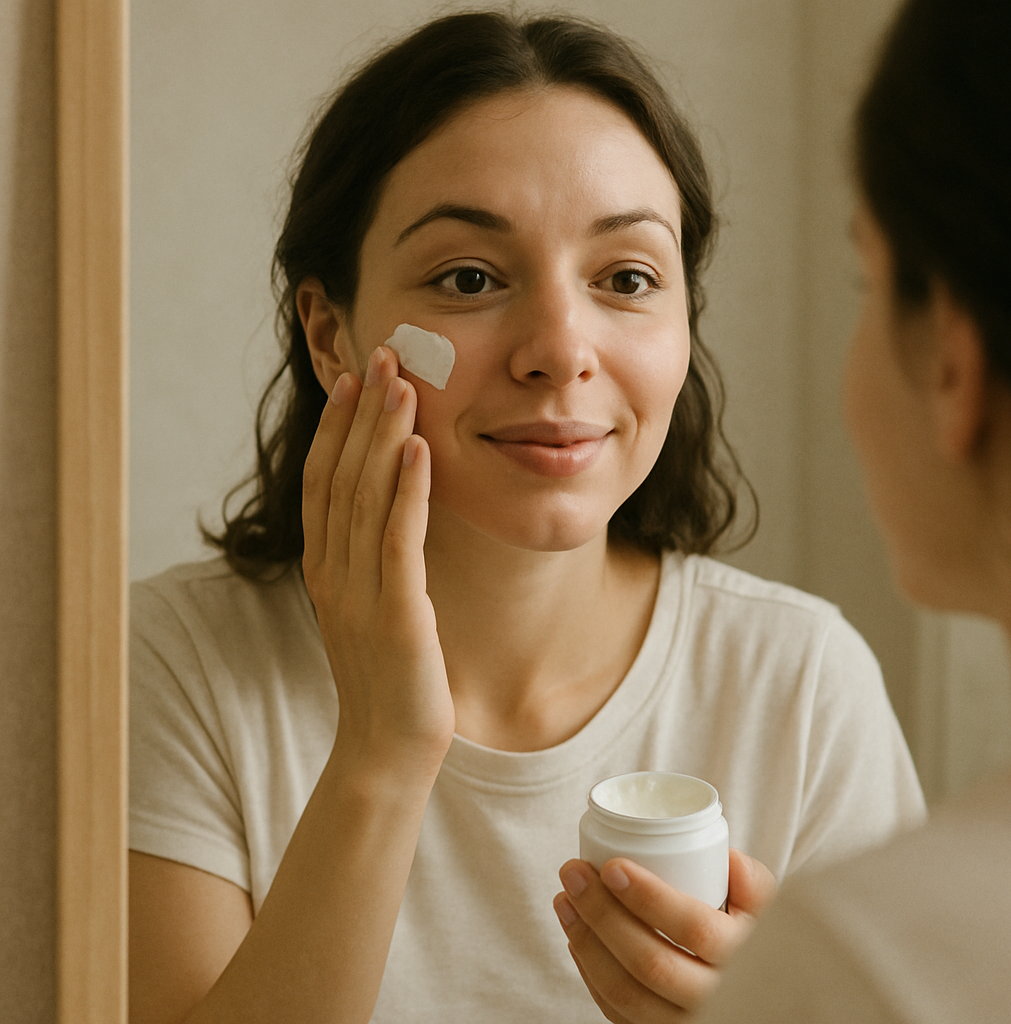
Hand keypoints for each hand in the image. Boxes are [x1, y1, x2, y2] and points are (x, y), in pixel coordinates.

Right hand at [302, 345, 454, 773]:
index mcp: (325, 569)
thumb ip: (370, 561)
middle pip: (341, 475)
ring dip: (382, 436)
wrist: (385, 751)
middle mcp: (333, 572)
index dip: (336, 427)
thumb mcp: (369, 609)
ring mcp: (359, 592)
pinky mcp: (396, 614)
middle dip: (360, 413)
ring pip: (365, 497)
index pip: (324, 482)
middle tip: (379, 355)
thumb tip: (390, 513)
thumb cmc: (386, 679)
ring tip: (399, 383)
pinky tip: (420, 450)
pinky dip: (407, 492)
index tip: (353, 378)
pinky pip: (398, 540)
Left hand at [553, 849, 776, 1021]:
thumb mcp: (765, 910)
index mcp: (742, 960)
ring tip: (564, 900)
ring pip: (626, 993)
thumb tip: (728, 857)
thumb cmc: (750, 938)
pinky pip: (617, 1013)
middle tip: (574, 873)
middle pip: (650, 963)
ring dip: (585, 942)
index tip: (613, 866)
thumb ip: (751, 882)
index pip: (695, 929)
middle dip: (602, 913)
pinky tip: (575, 937)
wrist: (752, 995)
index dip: (650, 898)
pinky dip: (590, 973)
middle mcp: (715, 1000)